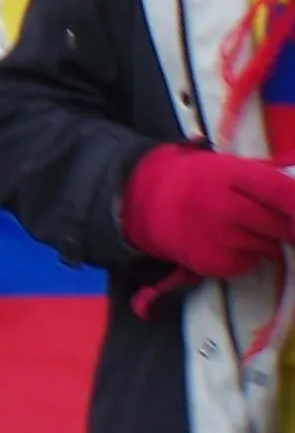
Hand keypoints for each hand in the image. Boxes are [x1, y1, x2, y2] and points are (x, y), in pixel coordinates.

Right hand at [121, 144, 294, 281]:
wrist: (151, 204)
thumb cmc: (201, 183)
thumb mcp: (229, 169)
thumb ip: (267, 179)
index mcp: (229, 175)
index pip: (280, 191)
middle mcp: (222, 206)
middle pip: (280, 225)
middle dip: (284, 226)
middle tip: (272, 221)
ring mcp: (216, 237)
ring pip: (267, 247)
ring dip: (264, 241)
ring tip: (241, 228)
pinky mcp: (212, 262)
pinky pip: (250, 263)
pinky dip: (247, 256)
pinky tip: (227, 242)